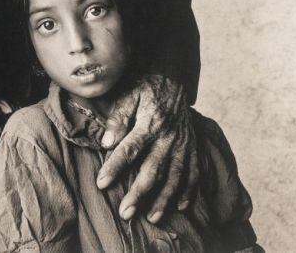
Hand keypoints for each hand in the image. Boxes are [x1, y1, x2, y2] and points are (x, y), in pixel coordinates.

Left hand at [96, 74, 197, 223]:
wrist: (172, 78)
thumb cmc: (144, 87)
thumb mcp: (128, 94)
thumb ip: (118, 118)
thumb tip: (106, 142)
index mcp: (150, 123)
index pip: (129, 150)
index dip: (115, 168)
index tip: (102, 183)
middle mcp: (168, 138)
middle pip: (152, 170)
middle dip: (138, 194)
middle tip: (126, 213)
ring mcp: (183, 144)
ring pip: (174, 178)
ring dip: (164, 200)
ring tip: (152, 217)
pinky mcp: (192, 147)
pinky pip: (194, 173)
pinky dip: (189, 191)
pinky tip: (181, 206)